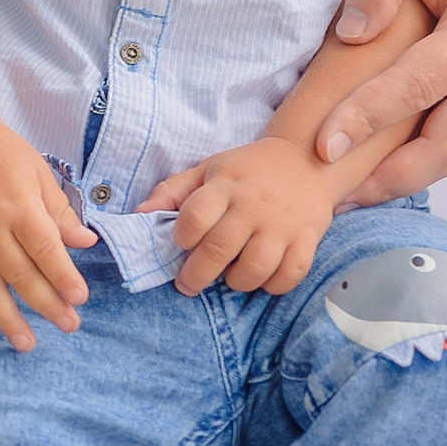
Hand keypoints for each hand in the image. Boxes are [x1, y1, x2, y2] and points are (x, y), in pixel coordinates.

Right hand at [0, 121, 97, 350]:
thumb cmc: (2, 154)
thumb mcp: (38, 172)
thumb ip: (60, 211)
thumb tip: (87, 242)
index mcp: (17, 203)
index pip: (44, 248)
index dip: (63, 276)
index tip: (80, 299)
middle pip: (19, 274)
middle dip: (46, 304)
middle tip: (69, 325)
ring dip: (7, 318)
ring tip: (27, 343)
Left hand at [142, 138, 333, 295]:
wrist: (305, 159)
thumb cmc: (248, 171)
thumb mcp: (208, 169)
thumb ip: (173, 190)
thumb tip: (139, 214)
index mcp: (226, 184)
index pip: (195, 215)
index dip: (182, 237)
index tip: (181, 245)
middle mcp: (253, 205)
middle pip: (219, 248)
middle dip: (196, 275)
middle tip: (187, 284)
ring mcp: (282, 224)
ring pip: (255, 268)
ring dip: (236, 282)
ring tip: (229, 278)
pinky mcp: (307, 239)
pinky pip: (289, 275)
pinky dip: (272, 285)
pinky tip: (262, 278)